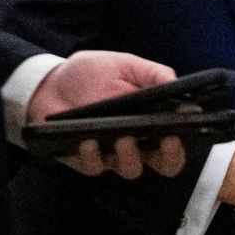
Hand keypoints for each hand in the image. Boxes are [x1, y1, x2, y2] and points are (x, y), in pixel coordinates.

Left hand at [28, 50, 185, 179]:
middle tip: (166, 141)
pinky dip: (93, 156)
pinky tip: (89, 141)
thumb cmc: (93, 74)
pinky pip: (93, 166)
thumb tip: (176, 83)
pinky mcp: (85, 159)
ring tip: (124, 138)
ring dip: (131, 156)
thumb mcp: (126, 65)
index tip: (180, 132)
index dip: (182, 144)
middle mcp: (136, 142)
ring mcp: (110, 153)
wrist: (52, 80)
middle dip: (168, 158)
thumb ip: (152, 73)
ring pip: (130, 168)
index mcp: (151, 122)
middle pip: (162, 164)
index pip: (175, 144)